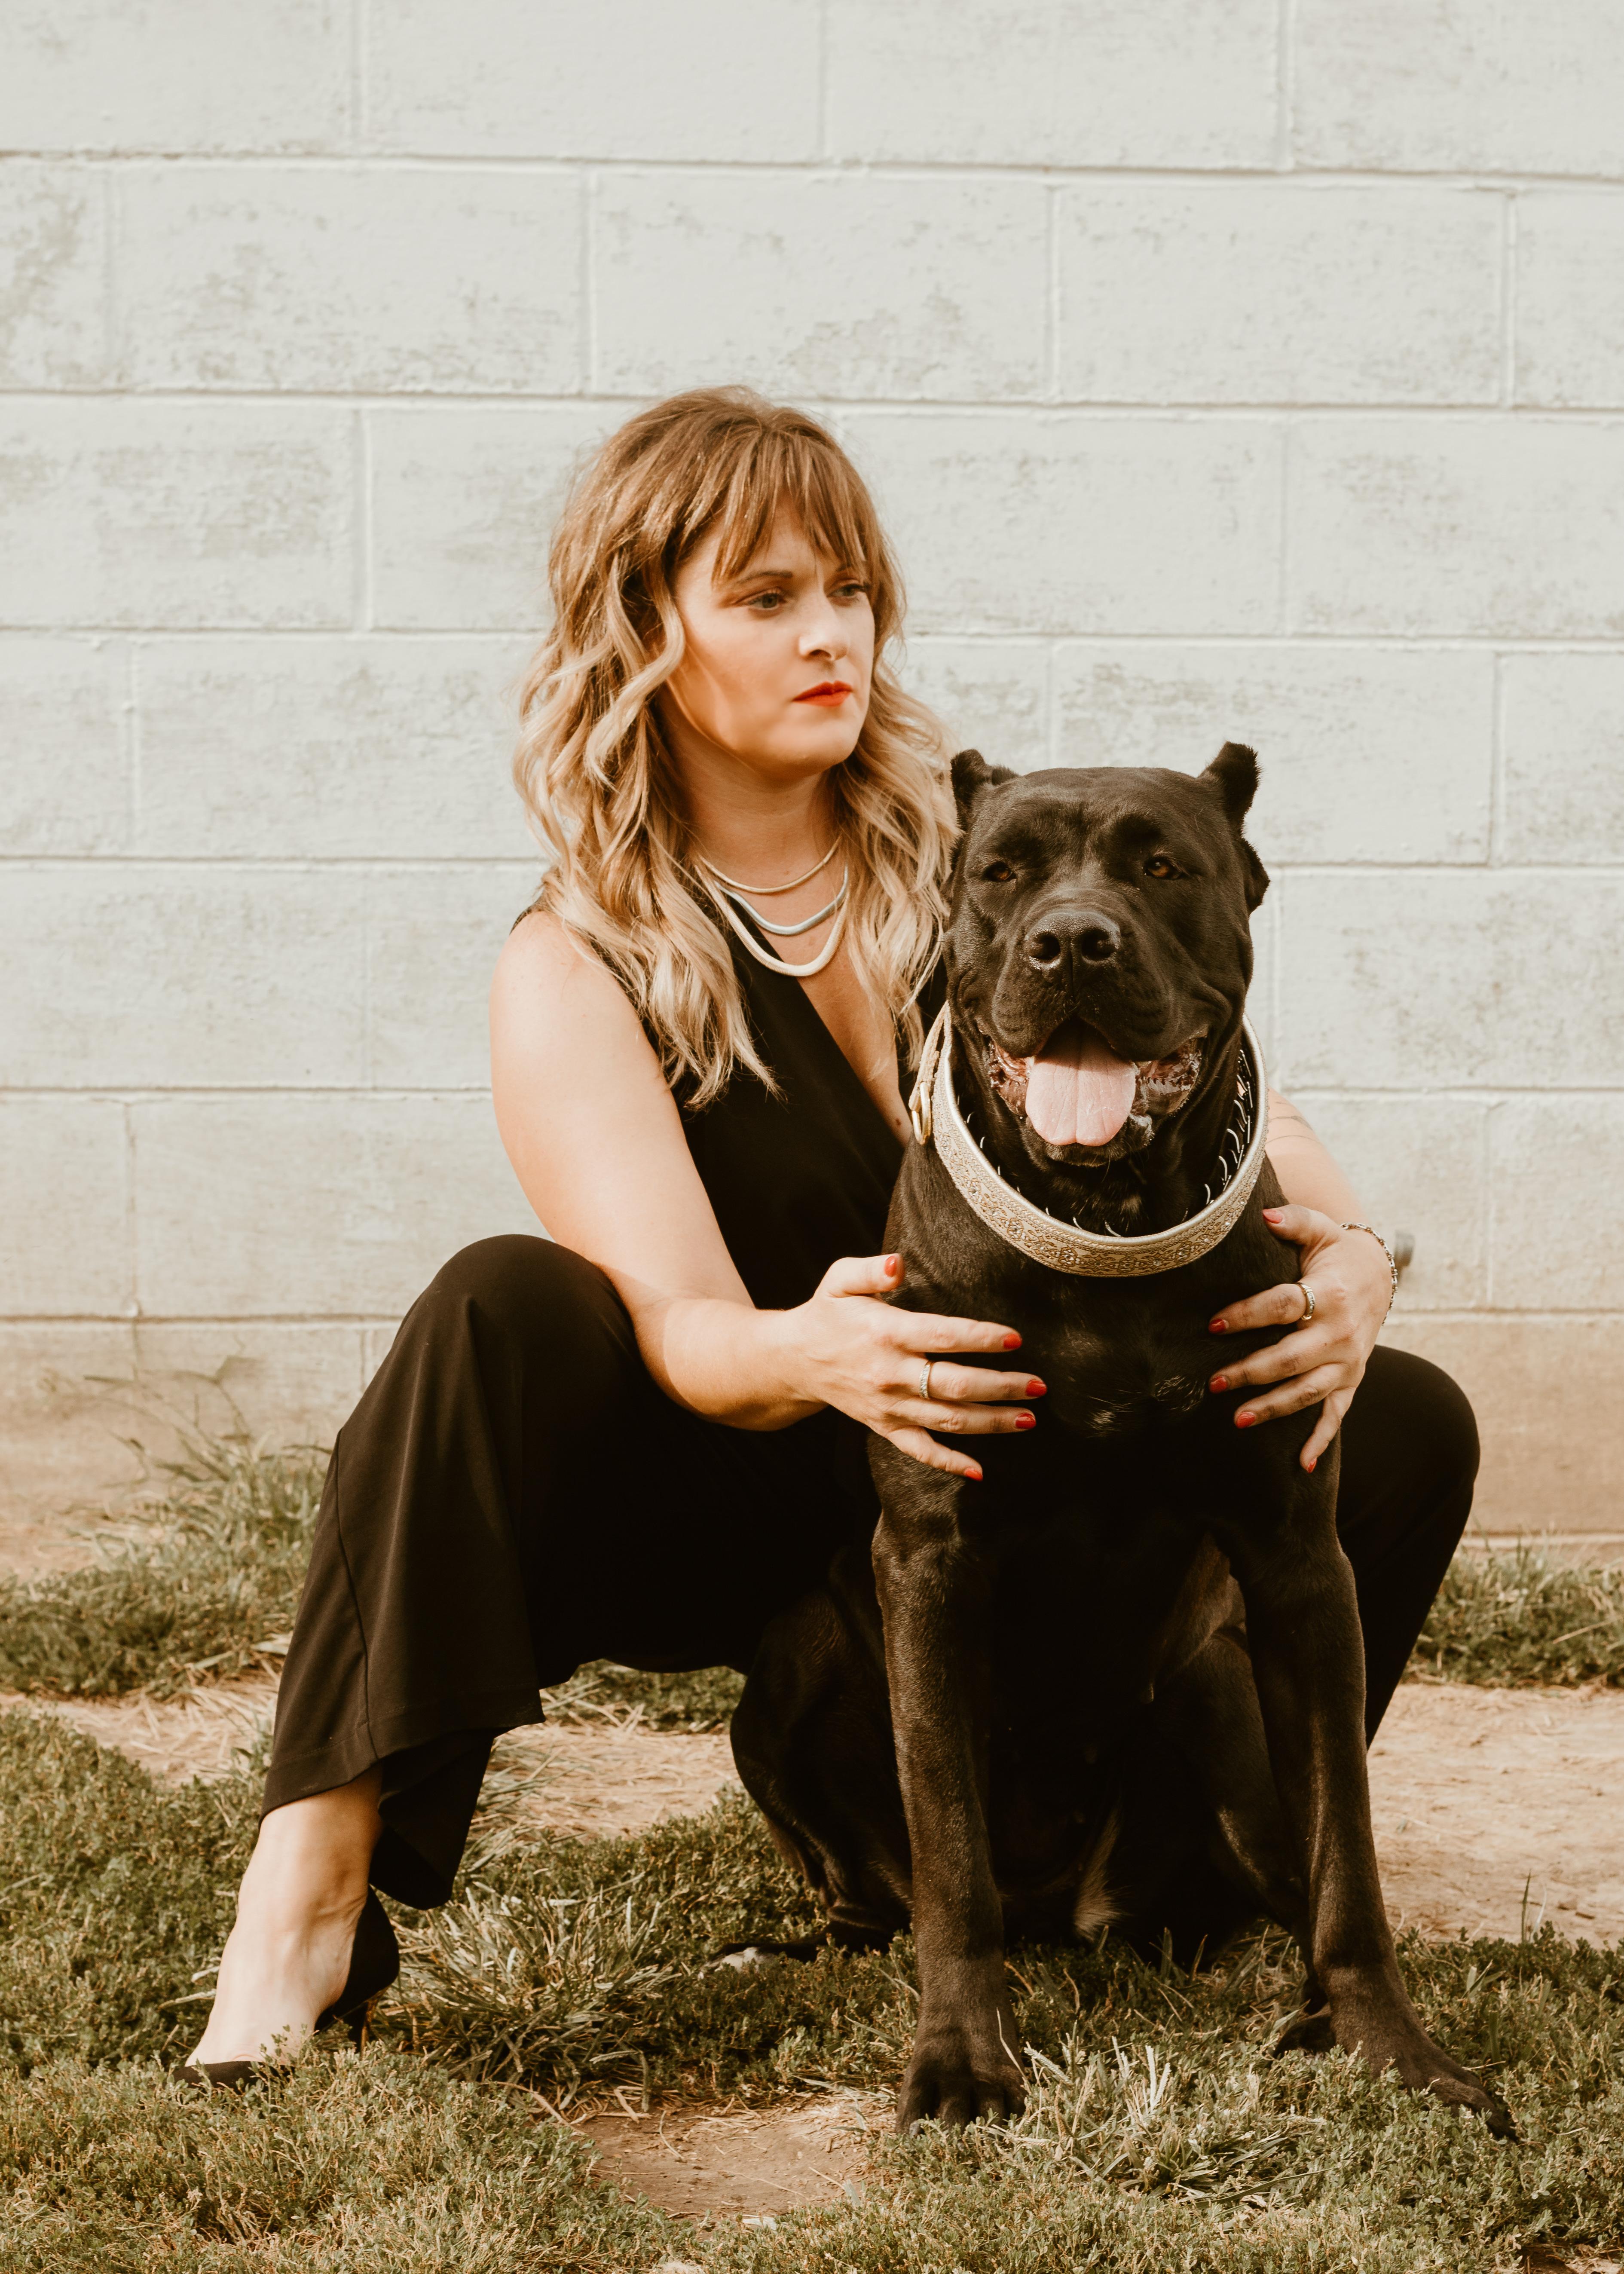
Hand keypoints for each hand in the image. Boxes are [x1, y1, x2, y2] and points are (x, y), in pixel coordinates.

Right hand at [782, 1252, 1041, 1481]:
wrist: (793, 1360)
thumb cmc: (827, 1314)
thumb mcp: (840, 1280)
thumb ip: (872, 1269)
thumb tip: (899, 1263)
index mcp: (885, 1333)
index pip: (942, 1336)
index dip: (980, 1338)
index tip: (1015, 1338)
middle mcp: (890, 1374)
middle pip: (954, 1385)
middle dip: (1001, 1387)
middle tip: (1039, 1385)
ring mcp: (889, 1406)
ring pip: (948, 1421)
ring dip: (991, 1422)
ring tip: (1028, 1419)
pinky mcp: (884, 1427)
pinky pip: (920, 1451)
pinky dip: (950, 1464)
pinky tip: (981, 1472)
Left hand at [1207, 1206, 1392, 1470]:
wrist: (1378, 1276)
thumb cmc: (1335, 1252)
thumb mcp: (1320, 1229)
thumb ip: (1292, 1220)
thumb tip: (1263, 1215)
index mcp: (1328, 1294)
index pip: (1282, 1306)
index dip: (1247, 1315)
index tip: (1212, 1324)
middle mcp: (1341, 1333)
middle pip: (1292, 1357)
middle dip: (1251, 1371)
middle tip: (1214, 1381)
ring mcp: (1348, 1361)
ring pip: (1309, 1391)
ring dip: (1275, 1408)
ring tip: (1238, 1420)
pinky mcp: (1352, 1379)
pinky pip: (1337, 1414)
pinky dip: (1322, 1441)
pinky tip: (1301, 1464)